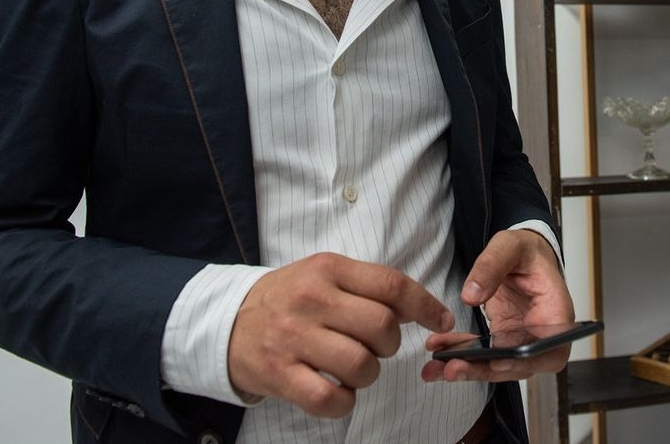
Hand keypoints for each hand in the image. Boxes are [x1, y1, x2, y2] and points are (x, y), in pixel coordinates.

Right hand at [228, 252, 453, 417]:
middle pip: (382, 327)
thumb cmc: (289, 298)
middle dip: (391, 344)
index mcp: (327, 269)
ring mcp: (293, 339)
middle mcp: (311, 300)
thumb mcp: (324, 275)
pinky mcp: (279, 375)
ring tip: (352, 367)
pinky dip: (344, 401)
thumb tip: (420, 308)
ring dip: (368, 374)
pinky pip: (330, 399)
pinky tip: (336, 389)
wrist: (227, 322)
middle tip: (377, 347)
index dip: (425, 305)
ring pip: (361, 365)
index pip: (391, 285)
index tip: (442, 319)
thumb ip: (367, 286)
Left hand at [422, 229, 573, 383]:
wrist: (524, 254)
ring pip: (499, 365)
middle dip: (485, 370)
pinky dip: (461, 354)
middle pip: (520, 365)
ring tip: (437, 367)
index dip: (528, 361)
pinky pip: (485, 354)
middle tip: (454, 368)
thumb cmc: (527, 251)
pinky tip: (439, 348)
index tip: (498, 360)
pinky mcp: (504, 338)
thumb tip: (471, 295)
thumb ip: (492, 264)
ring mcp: (522, 338)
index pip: (551, 350)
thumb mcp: (510, 246)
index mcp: (555, 310)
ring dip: (468, 368)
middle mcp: (541, 332)